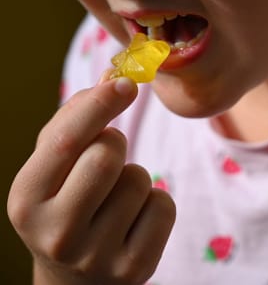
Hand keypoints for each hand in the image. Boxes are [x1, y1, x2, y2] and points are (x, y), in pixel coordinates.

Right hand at [7, 77, 175, 284]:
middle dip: (115, 144)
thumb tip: (113, 80)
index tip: (126, 83)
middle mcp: (57, 233)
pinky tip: (134, 221)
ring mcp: (98, 256)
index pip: (66, 143)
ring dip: (135, 177)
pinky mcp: (136, 268)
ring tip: (115, 200)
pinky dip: (155, 203)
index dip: (98, 106)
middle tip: (107, 159)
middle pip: (108, 156)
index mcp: (26, 201)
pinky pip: (164, 205)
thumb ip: (75, 122)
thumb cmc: (66, 204)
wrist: (75, 278)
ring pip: (140, 179)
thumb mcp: (53, 169)